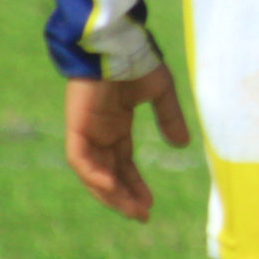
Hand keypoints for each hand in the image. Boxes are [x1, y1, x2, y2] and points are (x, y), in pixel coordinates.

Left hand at [64, 64, 190, 222]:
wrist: (117, 43)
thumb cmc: (137, 61)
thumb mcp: (160, 93)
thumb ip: (169, 118)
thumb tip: (182, 145)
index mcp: (117, 126)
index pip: (124, 165)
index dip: (135, 185)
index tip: (149, 204)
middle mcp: (100, 133)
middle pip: (109, 175)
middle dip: (124, 197)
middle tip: (142, 215)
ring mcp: (86, 131)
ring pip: (93, 174)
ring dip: (110, 194)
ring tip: (132, 210)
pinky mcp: (77, 127)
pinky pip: (81, 160)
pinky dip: (94, 177)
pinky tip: (111, 189)